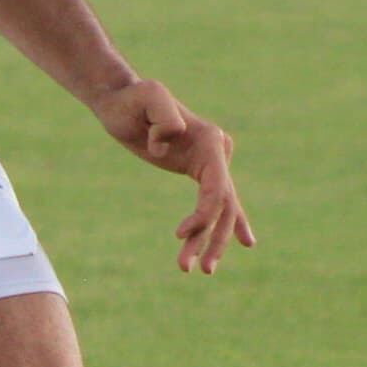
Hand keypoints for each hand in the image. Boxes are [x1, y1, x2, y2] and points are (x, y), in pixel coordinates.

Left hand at [92, 77, 255, 273]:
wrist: (121, 101)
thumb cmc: (132, 99)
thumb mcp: (147, 95)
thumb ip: (164, 113)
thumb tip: (174, 137)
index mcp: (210, 139)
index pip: (217, 186)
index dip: (204, 214)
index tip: (179, 235)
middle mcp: (216, 152)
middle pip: (223, 205)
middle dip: (212, 238)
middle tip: (200, 270)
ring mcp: (209, 163)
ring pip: (219, 210)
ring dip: (209, 241)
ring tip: (189, 270)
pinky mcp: (198, 171)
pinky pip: (216, 203)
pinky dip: (225, 225)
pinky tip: (244, 244)